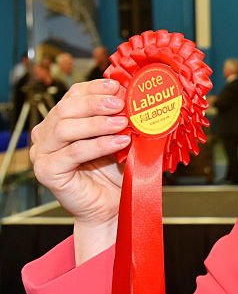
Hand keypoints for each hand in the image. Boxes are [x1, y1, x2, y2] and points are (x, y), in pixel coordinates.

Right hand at [29, 79, 129, 259]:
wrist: (113, 207)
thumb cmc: (115, 172)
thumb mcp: (120, 138)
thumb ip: (122, 118)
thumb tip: (139, 96)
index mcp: (60, 121)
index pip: (72, 96)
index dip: (94, 88)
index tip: (117, 86)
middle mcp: (46, 135)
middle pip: (66, 109)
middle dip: (95, 103)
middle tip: (121, 104)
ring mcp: (43, 154)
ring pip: (65, 128)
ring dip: (97, 123)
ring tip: (123, 123)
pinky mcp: (47, 172)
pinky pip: (73, 153)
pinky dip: (98, 145)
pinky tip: (120, 142)